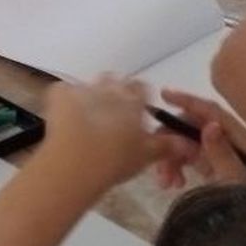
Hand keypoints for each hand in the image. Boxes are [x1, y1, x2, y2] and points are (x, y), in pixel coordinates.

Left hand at [35, 76, 178, 191]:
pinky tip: (67, 116)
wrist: (75, 164)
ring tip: (90, 120)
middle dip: (116, 94)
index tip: (138, 113)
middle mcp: (110, 88)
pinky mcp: (60, 95)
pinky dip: (66, 99)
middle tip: (113, 119)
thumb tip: (185, 143)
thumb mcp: (147, 156)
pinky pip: (65, 91)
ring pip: (91, 85)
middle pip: (116, 81)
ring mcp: (83, 89)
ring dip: (92, 96)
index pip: (142, 87)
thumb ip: (167, 146)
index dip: (140, 98)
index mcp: (133, 99)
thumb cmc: (115, 161)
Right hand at [150, 88, 245, 189]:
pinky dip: (179, 168)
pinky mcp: (216, 167)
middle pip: (193, 128)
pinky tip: (175, 183)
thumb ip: (222, 154)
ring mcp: (221, 153)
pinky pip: (192, 160)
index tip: (163, 94)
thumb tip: (209, 126)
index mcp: (237, 138)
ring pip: (188, 144)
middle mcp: (227, 140)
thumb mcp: (237, 180)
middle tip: (158, 165)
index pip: (209, 112)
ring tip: (166, 183)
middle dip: (171, 141)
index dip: (187, 100)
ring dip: (172, 158)